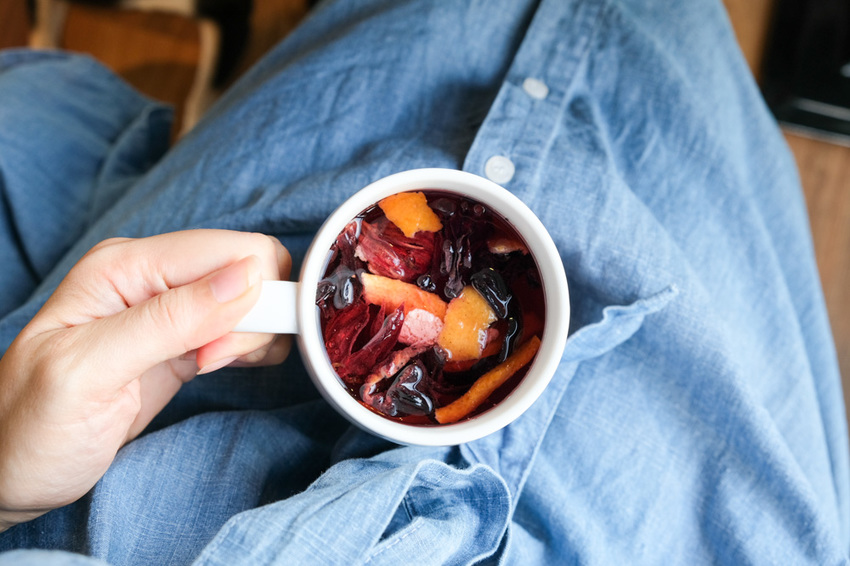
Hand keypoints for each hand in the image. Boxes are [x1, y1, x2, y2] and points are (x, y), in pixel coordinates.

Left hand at [0, 230, 291, 530]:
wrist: (13, 472)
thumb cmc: (31, 427)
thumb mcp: (90, 372)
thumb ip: (169, 320)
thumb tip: (247, 277)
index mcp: (127, 265)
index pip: (231, 250)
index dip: (253, 294)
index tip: (225, 346)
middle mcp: (154, 275)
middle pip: (251, 270)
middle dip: (253, 317)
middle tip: (213, 360)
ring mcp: (172, 307)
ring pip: (255, 299)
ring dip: (250, 337)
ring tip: (203, 369)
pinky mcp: (187, 338)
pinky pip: (244, 325)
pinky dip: (249, 348)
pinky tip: (215, 369)